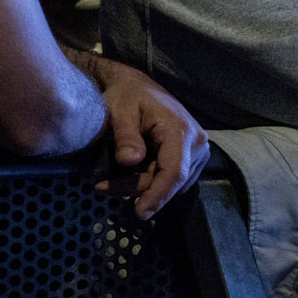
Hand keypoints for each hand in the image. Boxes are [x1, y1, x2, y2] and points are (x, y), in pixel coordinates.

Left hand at [97, 64, 208, 218]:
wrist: (135, 85)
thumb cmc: (126, 95)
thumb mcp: (120, 111)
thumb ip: (126, 136)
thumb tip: (129, 162)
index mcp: (181, 130)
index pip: (173, 172)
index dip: (157, 195)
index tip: (141, 212)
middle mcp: (196, 143)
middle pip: (169, 181)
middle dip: (136, 189)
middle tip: (101, 188)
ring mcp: (196, 151)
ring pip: (169, 183)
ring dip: (140, 187)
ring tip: (107, 183)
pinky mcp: (190, 156)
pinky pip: (171, 178)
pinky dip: (148, 181)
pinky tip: (125, 176)